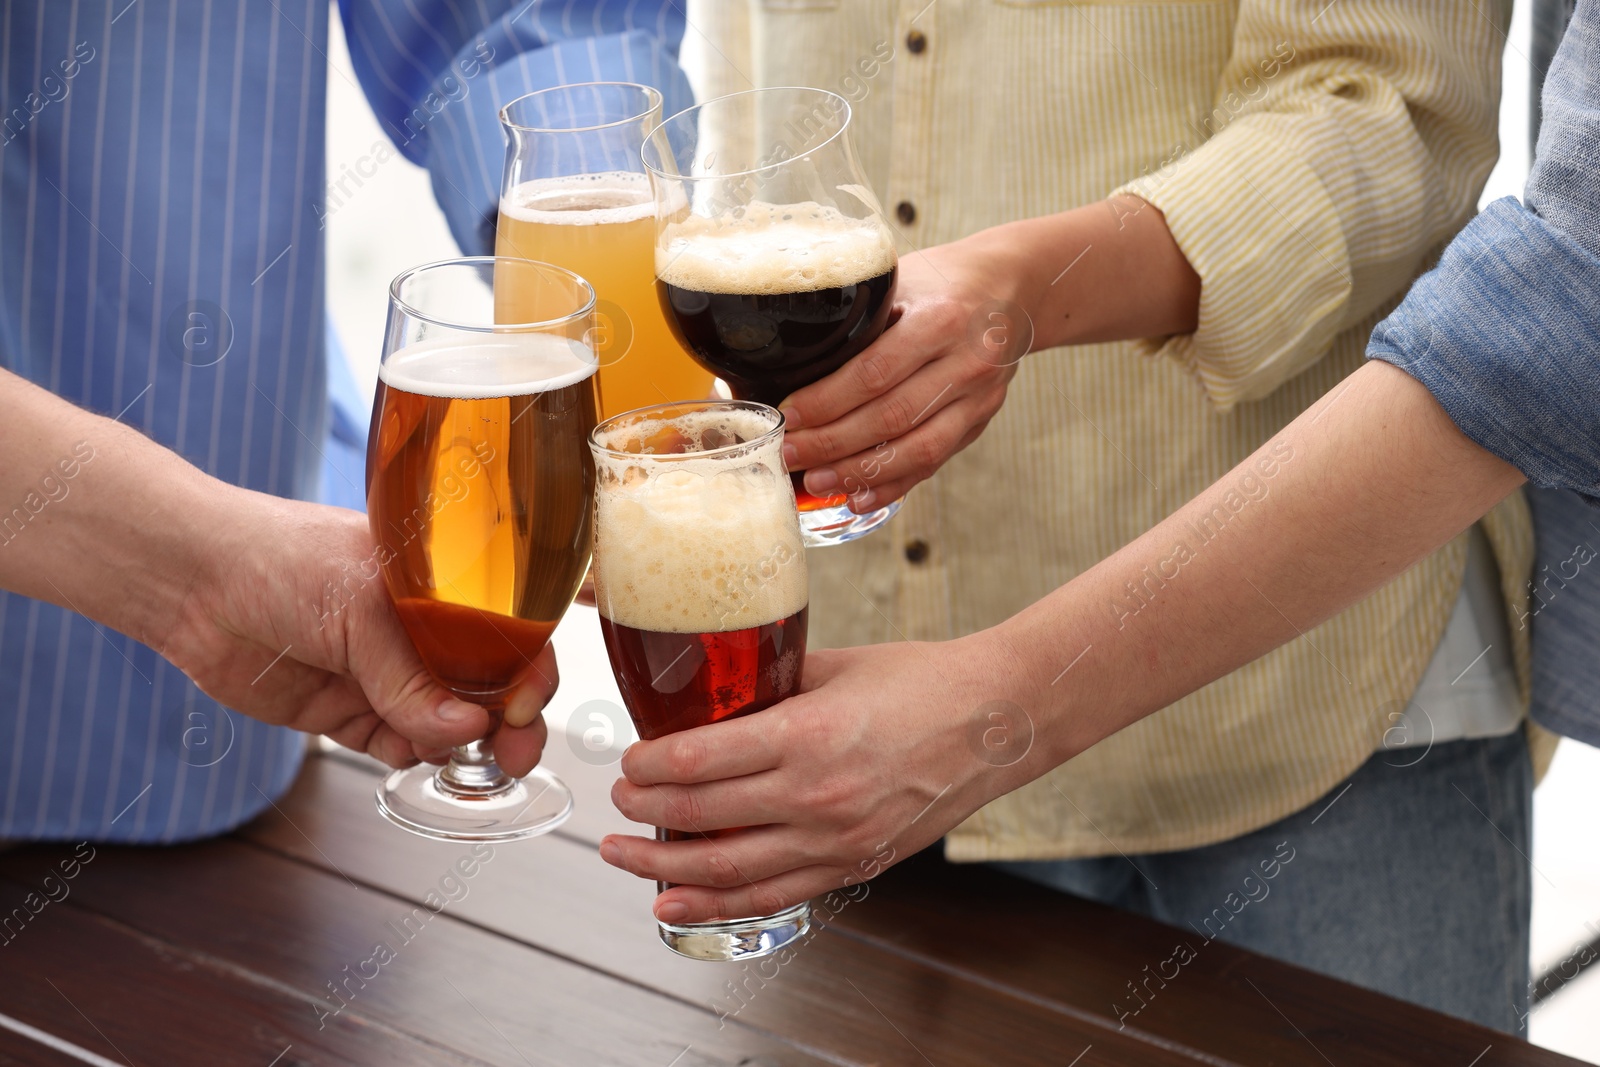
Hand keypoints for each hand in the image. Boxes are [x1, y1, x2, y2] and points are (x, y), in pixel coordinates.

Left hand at [160, 488, 558, 772]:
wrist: (194, 583)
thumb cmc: (282, 560)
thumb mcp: (362, 609)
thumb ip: (411, 677)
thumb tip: (468, 730)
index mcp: (440, 586)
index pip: (508, 630)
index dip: (529, 669)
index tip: (525, 704)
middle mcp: (420, 631)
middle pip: (487, 686)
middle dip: (508, 723)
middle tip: (514, 754)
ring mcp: (384, 674)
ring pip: (446, 722)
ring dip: (457, 745)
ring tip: (454, 754)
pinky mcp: (346, 712)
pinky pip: (397, 743)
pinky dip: (410, 753)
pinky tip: (403, 748)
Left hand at [597, 632, 1039, 923]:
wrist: (997, 720)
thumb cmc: (923, 683)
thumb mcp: (834, 665)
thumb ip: (771, 683)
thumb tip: (717, 691)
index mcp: (806, 735)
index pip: (697, 762)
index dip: (646, 767)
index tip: (628, 761)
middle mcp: (815, 795)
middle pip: (699, 818)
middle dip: (643, 812)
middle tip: (618, 802)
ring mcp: (834, 838)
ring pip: (725, 871)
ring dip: (661, 867)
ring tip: (623, 855)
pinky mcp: (853, 863)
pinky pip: (770, 896)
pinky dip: (715, 905)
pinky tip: (674, 900)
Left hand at [779, 242, 1028, 511]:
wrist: (1012, 286)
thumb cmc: (942, 281)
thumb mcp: (901, 279)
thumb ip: (859, 316)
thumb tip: (783, 353)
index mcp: (941, 319)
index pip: (874, 372)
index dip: (827, 401)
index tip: (788, 414)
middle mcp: (967, 362)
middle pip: (892, 417)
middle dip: (833, 443)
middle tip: (789, 454)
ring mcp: (979, 398)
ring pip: (917, 449)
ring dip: (862, 472)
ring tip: (817, 482)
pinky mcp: (980, 421)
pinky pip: (934, 461)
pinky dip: (895, 484)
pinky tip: (858, 497)